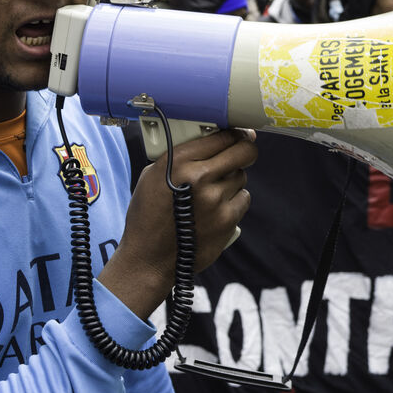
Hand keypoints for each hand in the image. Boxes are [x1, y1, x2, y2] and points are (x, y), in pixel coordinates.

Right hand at [99, 129, 257, 319]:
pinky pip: (243, 199)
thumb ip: (179, 157)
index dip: (233, 134)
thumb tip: (209, 141)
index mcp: (177, 162)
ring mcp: (215, 200)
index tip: (237, 135)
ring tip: (214, 190)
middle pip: (242, 151)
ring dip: (233, 179)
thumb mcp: (151, 176)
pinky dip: (234, 201)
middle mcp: (198, 177)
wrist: (149, 257)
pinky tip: (217, 208)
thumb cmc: (148, 215)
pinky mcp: (227, 220)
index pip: (220, 136)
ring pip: (242, 176)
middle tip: (243, 151)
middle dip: (245, 149)